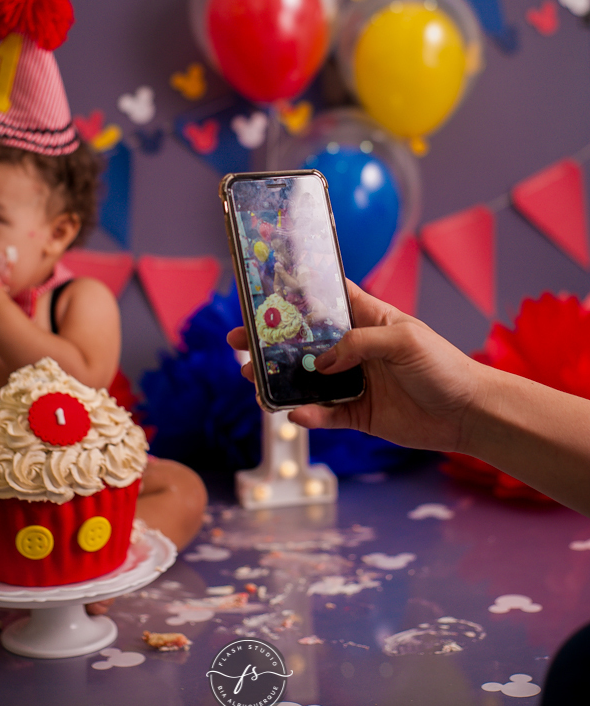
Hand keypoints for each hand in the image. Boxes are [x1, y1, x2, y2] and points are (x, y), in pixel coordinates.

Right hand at [227, 280, 484, 453]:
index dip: (297, 291)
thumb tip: (321, 363)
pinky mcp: (358, 415)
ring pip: (305, 380)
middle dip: (270, 340)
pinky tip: (294, 413)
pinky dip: (308, 416)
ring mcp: (354, 382)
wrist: (468, 414)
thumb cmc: (443, 365)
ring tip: (251, 380)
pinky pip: (324, 415)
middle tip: (237, 341)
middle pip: (304, 341)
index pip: (327, 298)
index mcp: (367, 319)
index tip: (262, 288)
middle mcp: (355, 349)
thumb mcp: (404, 340)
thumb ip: (359, 344)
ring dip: (279, 380)